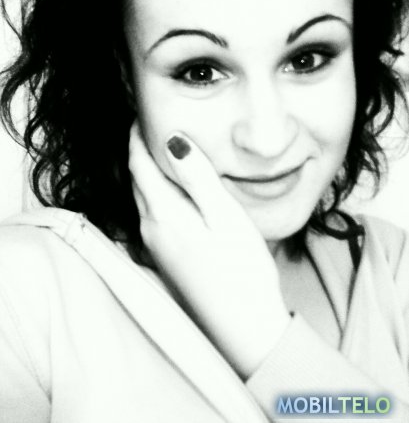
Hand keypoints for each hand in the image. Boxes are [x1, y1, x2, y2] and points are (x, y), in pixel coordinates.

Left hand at [129, 122, 290, 379]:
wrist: (243, 325)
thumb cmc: (241, 270)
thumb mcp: (224, 215)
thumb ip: (196, 176)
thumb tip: (173, 140)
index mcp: (163, 214)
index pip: (138, 162)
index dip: (138, 135)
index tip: (143, 113)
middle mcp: (151, 229)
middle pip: (136, 179)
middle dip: (139, 150)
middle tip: (150, 126)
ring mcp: (156, 246)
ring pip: (142, 197)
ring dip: (146, 172)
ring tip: (162, 152)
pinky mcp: (167, 258)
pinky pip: (152, 214)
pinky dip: (156, 193)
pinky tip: (175, 192)